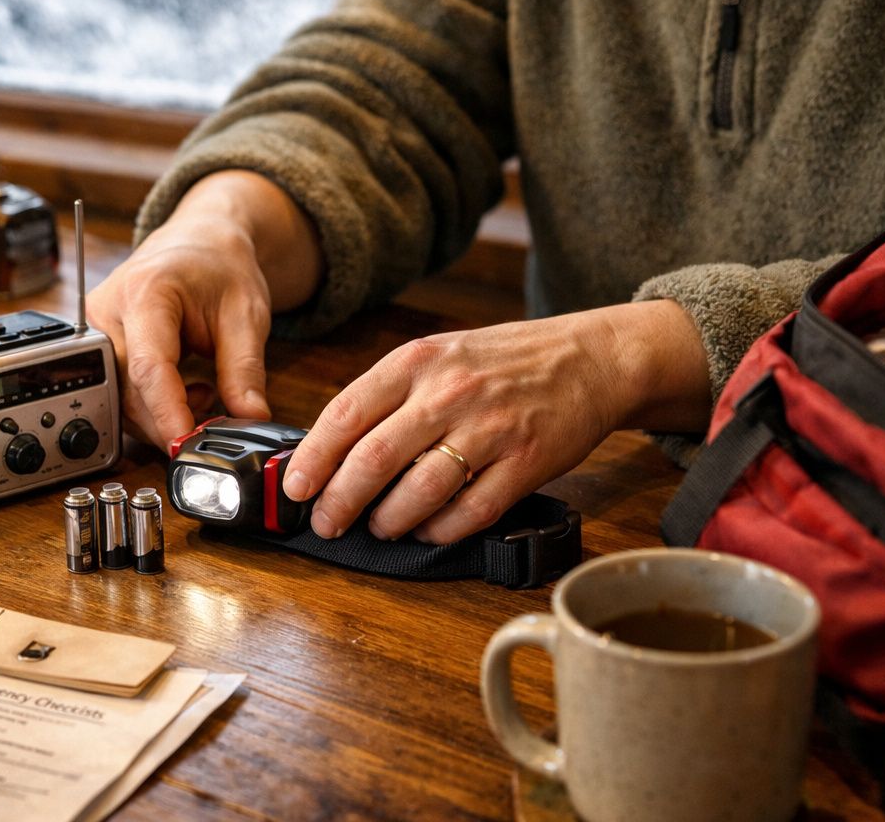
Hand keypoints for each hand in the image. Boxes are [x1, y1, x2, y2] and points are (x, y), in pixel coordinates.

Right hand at [87, 171, 321, 449]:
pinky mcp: (96, 347)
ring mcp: (93, 330)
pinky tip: (184, 390)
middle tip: (214, 424)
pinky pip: (118, 393)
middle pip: (128, 390)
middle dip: (169, 421)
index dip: (167, 412)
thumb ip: (245, 369)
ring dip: (163, 415)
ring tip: (207, 391)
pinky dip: (153, 407)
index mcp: (144, 293)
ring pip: (119, 400)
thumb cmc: (219, 268)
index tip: (186, 444)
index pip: (148, 367)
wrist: (198, 244)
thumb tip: (249, 419)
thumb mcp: (246, 314)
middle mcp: (106, 312)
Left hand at [281, 301, 710, 543]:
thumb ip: (388, 394)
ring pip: (420, 491)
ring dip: (389, 520)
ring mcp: (491, 428)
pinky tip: (428, 530)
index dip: (314, 458)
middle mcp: (450, 392)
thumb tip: (330, 448)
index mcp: (418, 360)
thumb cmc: (503, 361)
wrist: (588, 358)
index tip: (297, 487)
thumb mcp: (438, 354)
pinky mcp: (527, 462)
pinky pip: (472, 510)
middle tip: (327, 522)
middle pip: (374, 460)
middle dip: (340, 502)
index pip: (346, 414)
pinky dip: (441, 529)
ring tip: (379, 526)